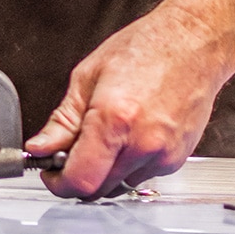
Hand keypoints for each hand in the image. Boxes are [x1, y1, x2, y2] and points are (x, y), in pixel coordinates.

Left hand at [24, 4, 227, 197]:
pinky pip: (141, 175)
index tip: (50, 172)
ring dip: (105, 170)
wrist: (194, 44)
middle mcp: (142, 143)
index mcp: (114, 119)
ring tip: (108, 132)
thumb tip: (40, 147)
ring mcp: (163, 155)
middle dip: (79, 175)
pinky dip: (128, 163)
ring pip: (119, 184)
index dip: (58, 183)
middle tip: (71, 150)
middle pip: (98, 190)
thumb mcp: (88, 75)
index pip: (80, 180)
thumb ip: (63, 120)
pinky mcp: (177, 159)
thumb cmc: (146, 48)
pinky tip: (131, 132)